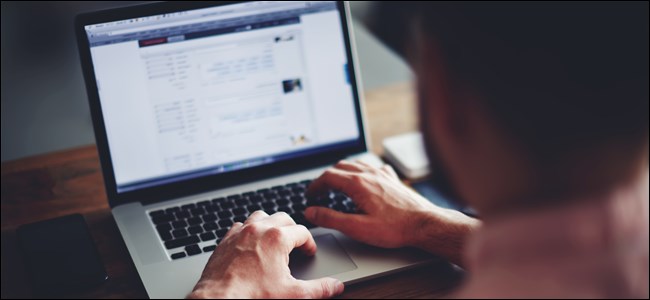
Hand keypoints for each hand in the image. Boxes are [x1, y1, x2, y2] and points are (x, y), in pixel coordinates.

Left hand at [188, 211, 344, 298]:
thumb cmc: (252, 297)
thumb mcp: (293, 295)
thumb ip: (319, 289)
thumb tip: (335, 286)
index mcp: (277, 238)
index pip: (302, 232)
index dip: (309, 243)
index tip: (309, 252)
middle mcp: (258, 229)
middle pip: (282, 218)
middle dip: (292, 229)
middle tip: (296, 244)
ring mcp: (239, 233)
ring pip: (260, 216)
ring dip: (270, 224)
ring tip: (275, 238)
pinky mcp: (225, 241)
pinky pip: (239, 226)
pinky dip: (248, 231)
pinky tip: (250, 244)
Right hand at [305, 161, 477, 264]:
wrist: (424, 224)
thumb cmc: (394, 228)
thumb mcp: (357, 228)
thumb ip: (331, 218)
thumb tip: (311, 211)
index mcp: (358, 184)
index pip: (328, 177)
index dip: (315, 185)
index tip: (310, 194)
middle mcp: (369, 174)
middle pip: (340, 167)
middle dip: (326, 178)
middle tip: (320, 191)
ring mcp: (382, 174)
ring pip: (356, 164)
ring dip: (342, 172)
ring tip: (336, 183)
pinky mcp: (392, 178)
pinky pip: (372, 166)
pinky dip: (361, 170)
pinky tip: (364, 178)